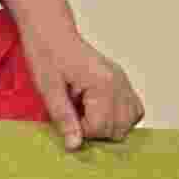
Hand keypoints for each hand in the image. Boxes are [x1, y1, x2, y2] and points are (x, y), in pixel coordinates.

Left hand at [17, 2, 144, 149]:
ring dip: (106, 124)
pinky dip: (118, 116)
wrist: (51, 33)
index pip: (101, 128)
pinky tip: (97, 109)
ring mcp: (123, 81)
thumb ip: (63, 117)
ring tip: (84, 110)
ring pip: (129, 123)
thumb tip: (74, 145)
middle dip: (94, 129)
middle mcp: (120, 83)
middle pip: (119, 129)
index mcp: (103, 83)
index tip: (65, 117)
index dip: (80, 130)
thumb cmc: (46, 55)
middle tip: (74, 112)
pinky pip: (132, 110)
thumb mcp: (47, 88)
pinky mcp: (122, 82)